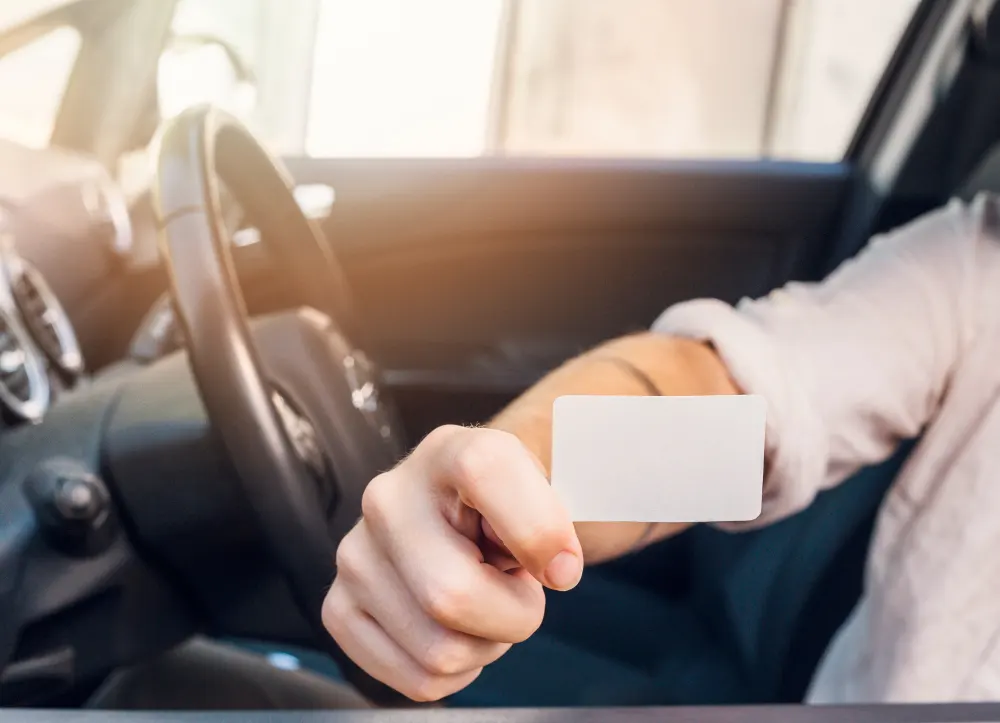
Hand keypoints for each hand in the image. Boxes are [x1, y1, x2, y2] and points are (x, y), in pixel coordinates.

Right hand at [322, 425, 582, 701]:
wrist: (461, 516)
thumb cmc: (508, 511)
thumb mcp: (544, 495)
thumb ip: (558, 520)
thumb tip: (557, 570)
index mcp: (448, 452)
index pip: (485, 473)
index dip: (538, 531)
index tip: (564, 567)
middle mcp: (388, 497)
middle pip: (451, 595)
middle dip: (513, 615)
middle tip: (518, 590)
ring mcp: (356, 554)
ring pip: (438, 651)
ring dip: (484, 645)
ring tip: (484, 603)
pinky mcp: (340, 606)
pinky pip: (416, 679)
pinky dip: (455, 672)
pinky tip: (456, 629)